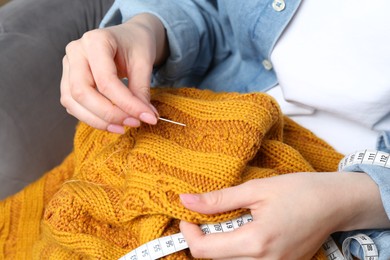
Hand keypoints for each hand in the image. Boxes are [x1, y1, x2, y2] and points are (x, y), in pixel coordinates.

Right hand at [60, 14, 168, 132]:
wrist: (129, 37)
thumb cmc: (136, 46)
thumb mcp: (144, 63)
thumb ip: (141, 90)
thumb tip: (145, 118)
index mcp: (95, 40)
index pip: (106, 80)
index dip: (126, 103)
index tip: (147, 117)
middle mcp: (75, 52)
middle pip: (82, 92)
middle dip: (109, 114)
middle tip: (134, 123)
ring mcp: (68, 66)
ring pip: (72, 102)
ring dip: (98, 121)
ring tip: (123, 127)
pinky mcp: (67, 81)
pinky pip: (73, 106)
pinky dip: (91, 118)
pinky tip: (112, 123)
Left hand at [179, 172, 387, 258]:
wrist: (335, 203)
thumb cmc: (300, 191)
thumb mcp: (256, 189)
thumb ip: (218, 199)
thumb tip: (187, 200)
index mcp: (256, 242)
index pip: (205, 251)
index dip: (188, 234)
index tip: (188, 217)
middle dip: (203, 240)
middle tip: (204, 218)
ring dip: (219, 248)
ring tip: (224, 224)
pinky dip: (237, 251)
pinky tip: (243, 232)